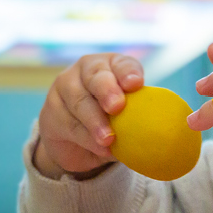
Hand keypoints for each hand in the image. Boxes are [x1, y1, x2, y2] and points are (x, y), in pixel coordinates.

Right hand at [31, 52, 147, 176]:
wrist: (75, 143)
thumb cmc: (111, 123)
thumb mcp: (127, 117)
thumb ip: (138, 118)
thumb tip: (162, 133)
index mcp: (111, 66)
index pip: (120, 64)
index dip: (127, 72)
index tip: (136, 84)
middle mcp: (86, 70)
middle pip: (95, 75)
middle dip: (107, 90)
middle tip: (117, 107)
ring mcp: (64, 87)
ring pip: (79, 101)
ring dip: (95, 121)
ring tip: (109, 139)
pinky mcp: (50, 110)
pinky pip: (68, 123)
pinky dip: (86, 137)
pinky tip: (100, 148)